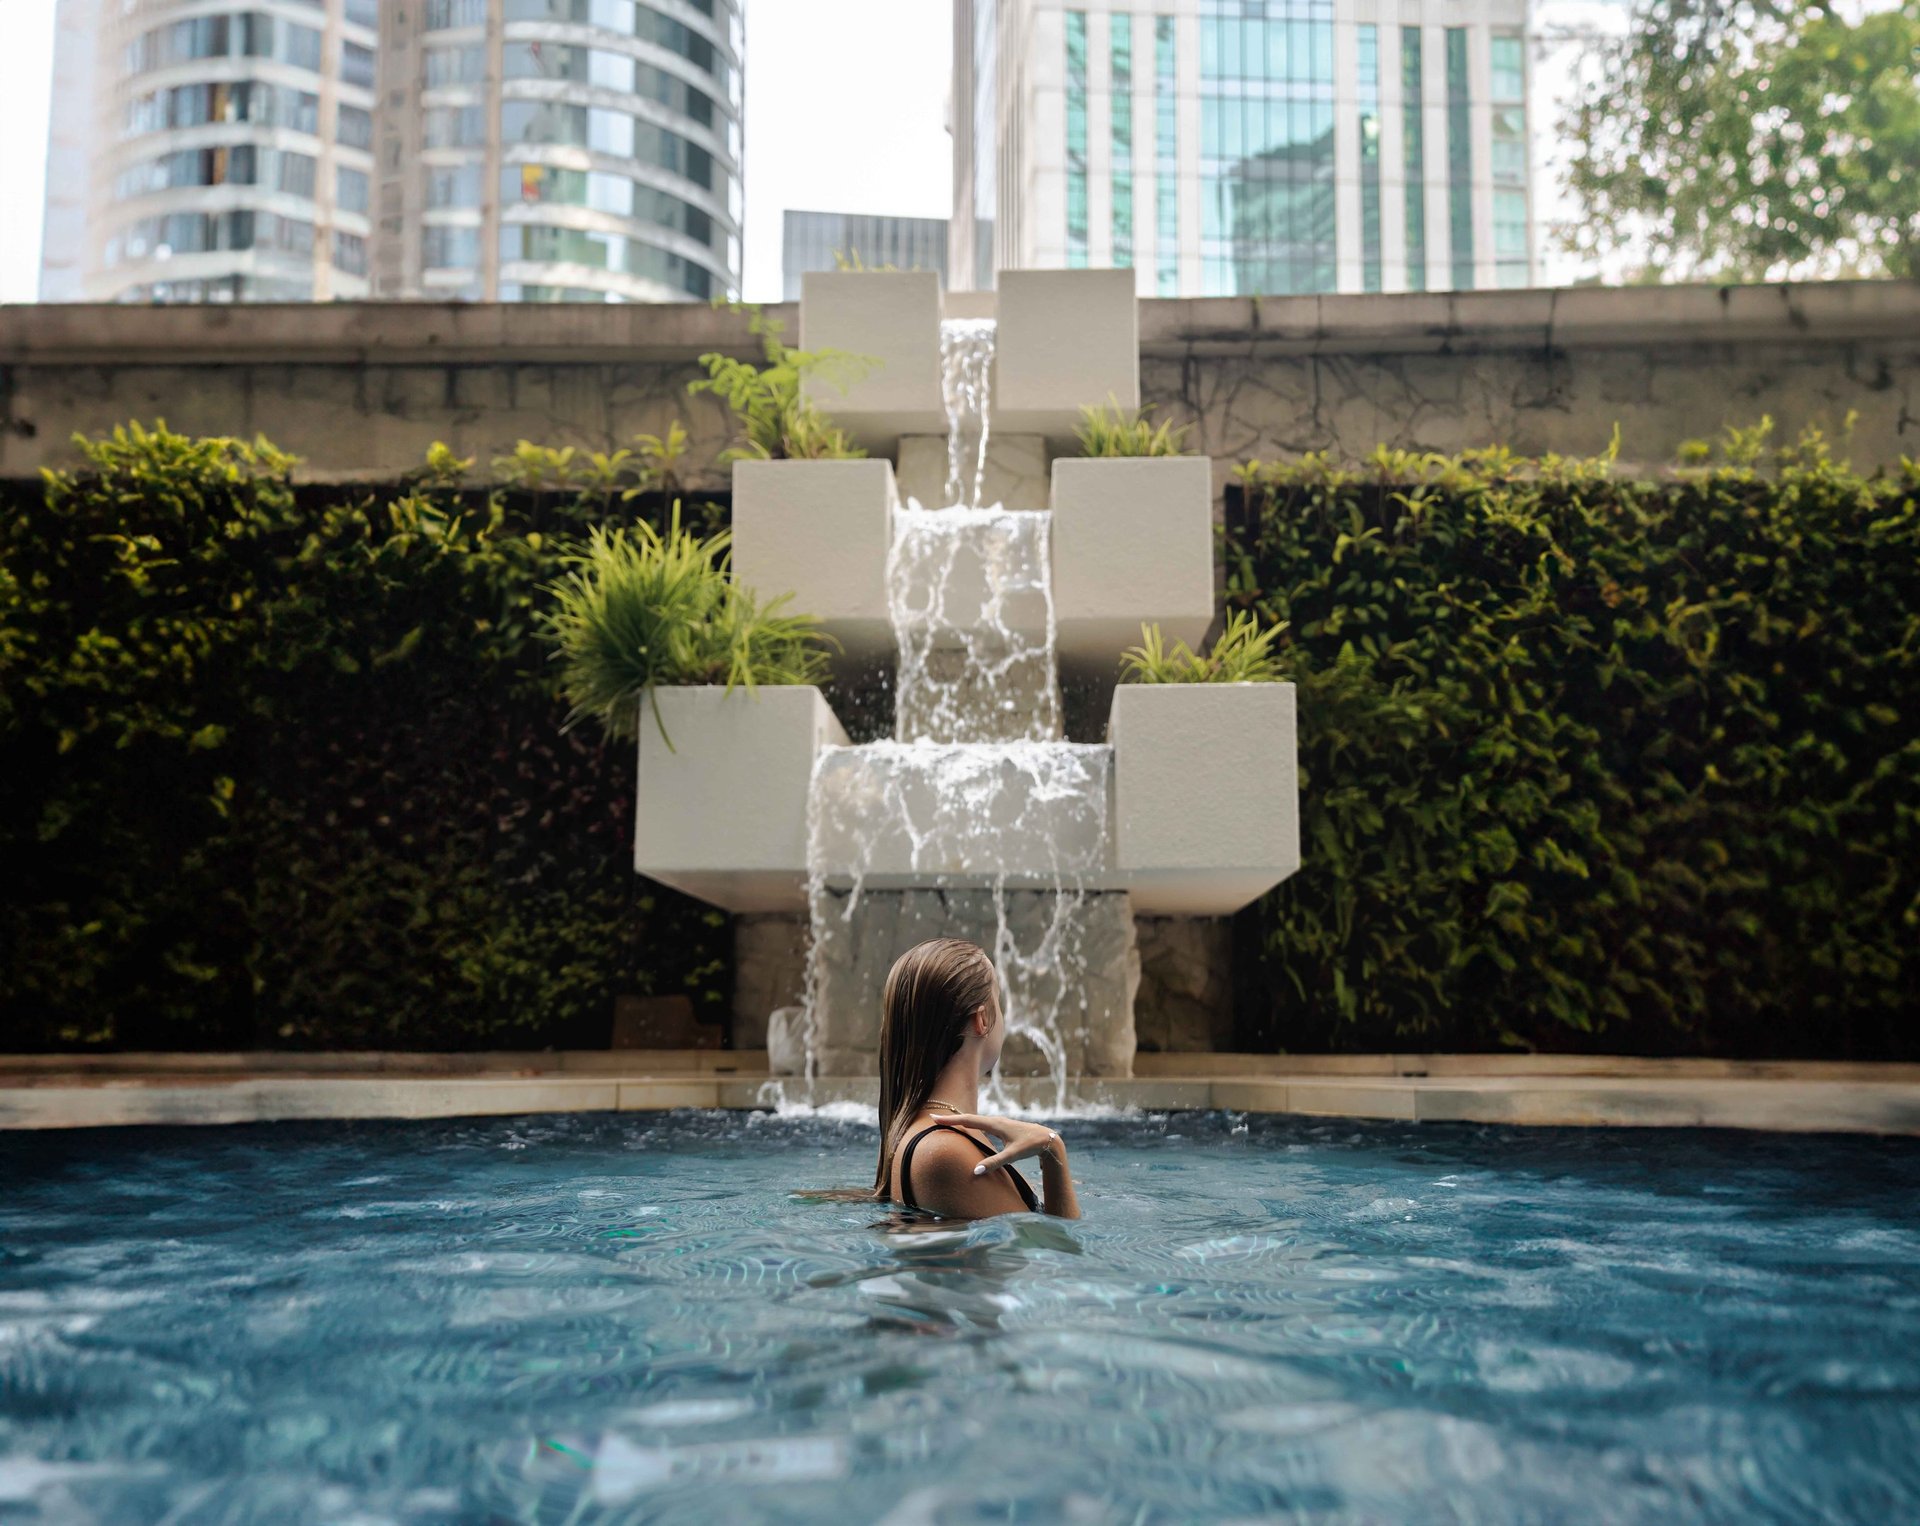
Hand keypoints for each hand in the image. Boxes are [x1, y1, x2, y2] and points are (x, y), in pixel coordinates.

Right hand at [935, 1113, 1064, 1175]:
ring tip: (947, 1122)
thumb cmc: (1031, 1145)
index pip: (968, 1121)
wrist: (1048, 1139)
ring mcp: (999, 1123)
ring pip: (976, 1120)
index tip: (935, 1118)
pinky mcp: (1002, 1128)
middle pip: (969, 1118)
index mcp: (995, 1124)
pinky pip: (982, 1123)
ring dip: (961, 1120)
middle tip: (934, 1119)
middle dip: (952, 1118)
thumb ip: (994, 1163)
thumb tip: (974, 1171)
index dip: (951, 1120)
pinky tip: (969, 1128)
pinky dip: (971, 1124)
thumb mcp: (1012, 1155)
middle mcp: (995, 1121)